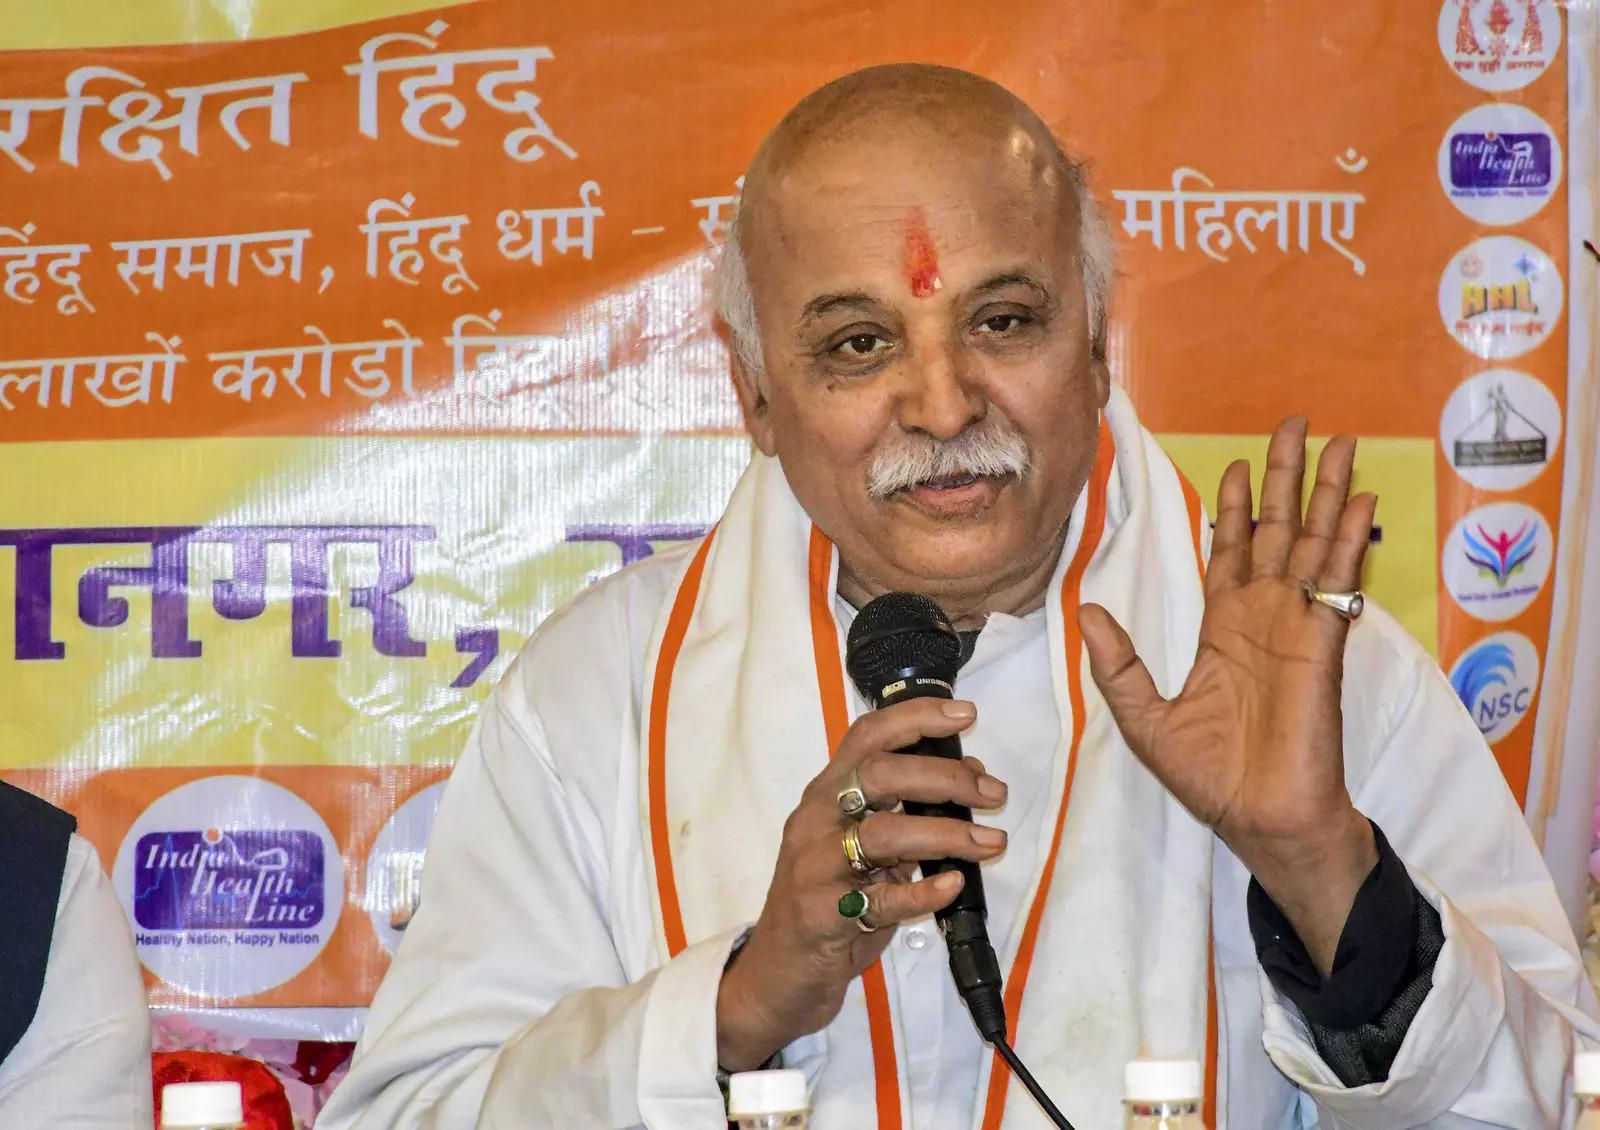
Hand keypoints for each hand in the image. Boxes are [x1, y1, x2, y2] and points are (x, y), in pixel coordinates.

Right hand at [716, 698, 1007, 1070]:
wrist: (778, 975)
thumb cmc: (827, 904)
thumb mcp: (862, 850)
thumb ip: (905, 813)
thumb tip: (971, 774)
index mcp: (825, 796)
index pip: (866, 737)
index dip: (915, 717)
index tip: (965, 714)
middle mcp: (815, 822)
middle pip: (877, 776)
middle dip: (944, 777)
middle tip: (993, 793)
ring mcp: (814, 868)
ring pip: (882, 835)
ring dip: (946, 834)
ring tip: (991, 842)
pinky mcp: (821, 917)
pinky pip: (878, 899)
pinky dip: (922, 891)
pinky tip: (952, 886)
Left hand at [1079, 417, 1378, 972]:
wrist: (1260, 818)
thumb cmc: (1210, 777)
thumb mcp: (1144, 718)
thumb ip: (1118, 664)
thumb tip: (1086, 611)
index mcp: (1223, 629)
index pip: (1230, 551)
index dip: (1233, 509)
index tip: (1234, 466)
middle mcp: (1262, 616)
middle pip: (1276, 530)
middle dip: (1285, 477)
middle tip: (1294, 424)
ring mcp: (1295, 624)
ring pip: (1311, 541)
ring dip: (1325, 490)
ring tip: (1339, 440)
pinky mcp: (1321, 641)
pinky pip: (1336, 579)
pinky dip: (1348, 536)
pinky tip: (1359, 497)